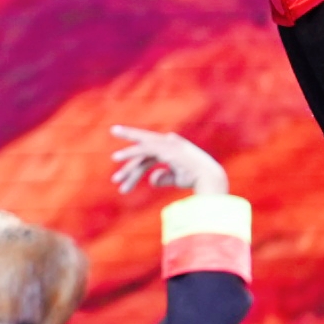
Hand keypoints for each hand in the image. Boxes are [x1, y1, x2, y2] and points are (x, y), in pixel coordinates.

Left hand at [110, 126, 224, 198]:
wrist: (209, 178)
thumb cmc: (198, 180)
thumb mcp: (178, 178)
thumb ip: (164, 177)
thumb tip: (152, 180)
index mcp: (175, 148)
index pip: (153, 152)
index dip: (139, 160)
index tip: (127, 171)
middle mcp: (170, 142)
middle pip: (146, 146)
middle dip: (130, 146)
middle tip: (114, 146)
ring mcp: (168, 144)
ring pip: (142, 148)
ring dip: (126, 154)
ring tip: (114, 160)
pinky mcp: (164, 149)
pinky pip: (143, 150)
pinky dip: (129, 153)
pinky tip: (117, 158)